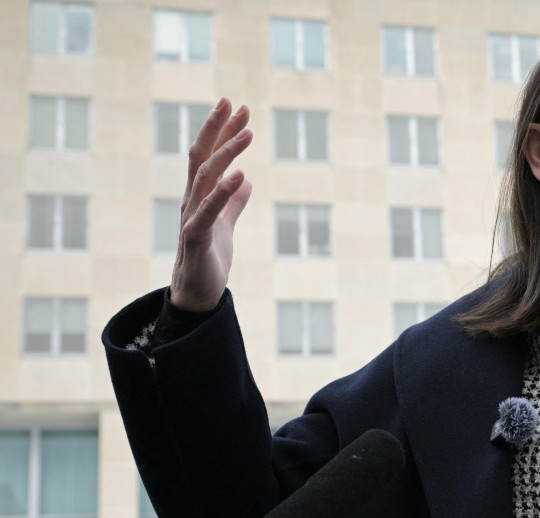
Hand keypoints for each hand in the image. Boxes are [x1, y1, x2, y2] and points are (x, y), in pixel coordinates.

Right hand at [169, 97, 253, 311]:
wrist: (197, 294)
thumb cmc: (209, 258)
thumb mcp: (226, 224)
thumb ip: (232, 202)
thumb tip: (244, 181)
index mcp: (199, 195)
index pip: (209, 155)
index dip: (222, 130)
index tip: (236, 106)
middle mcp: (191, 200)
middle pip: (202, 156)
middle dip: (217, 129)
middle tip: (233, 102)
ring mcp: (192, 216)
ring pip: (206, 177)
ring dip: (227, 153)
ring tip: (248, 133)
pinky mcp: (197, 237)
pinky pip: (208, 210)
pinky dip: (222, 192)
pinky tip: (240, 175)